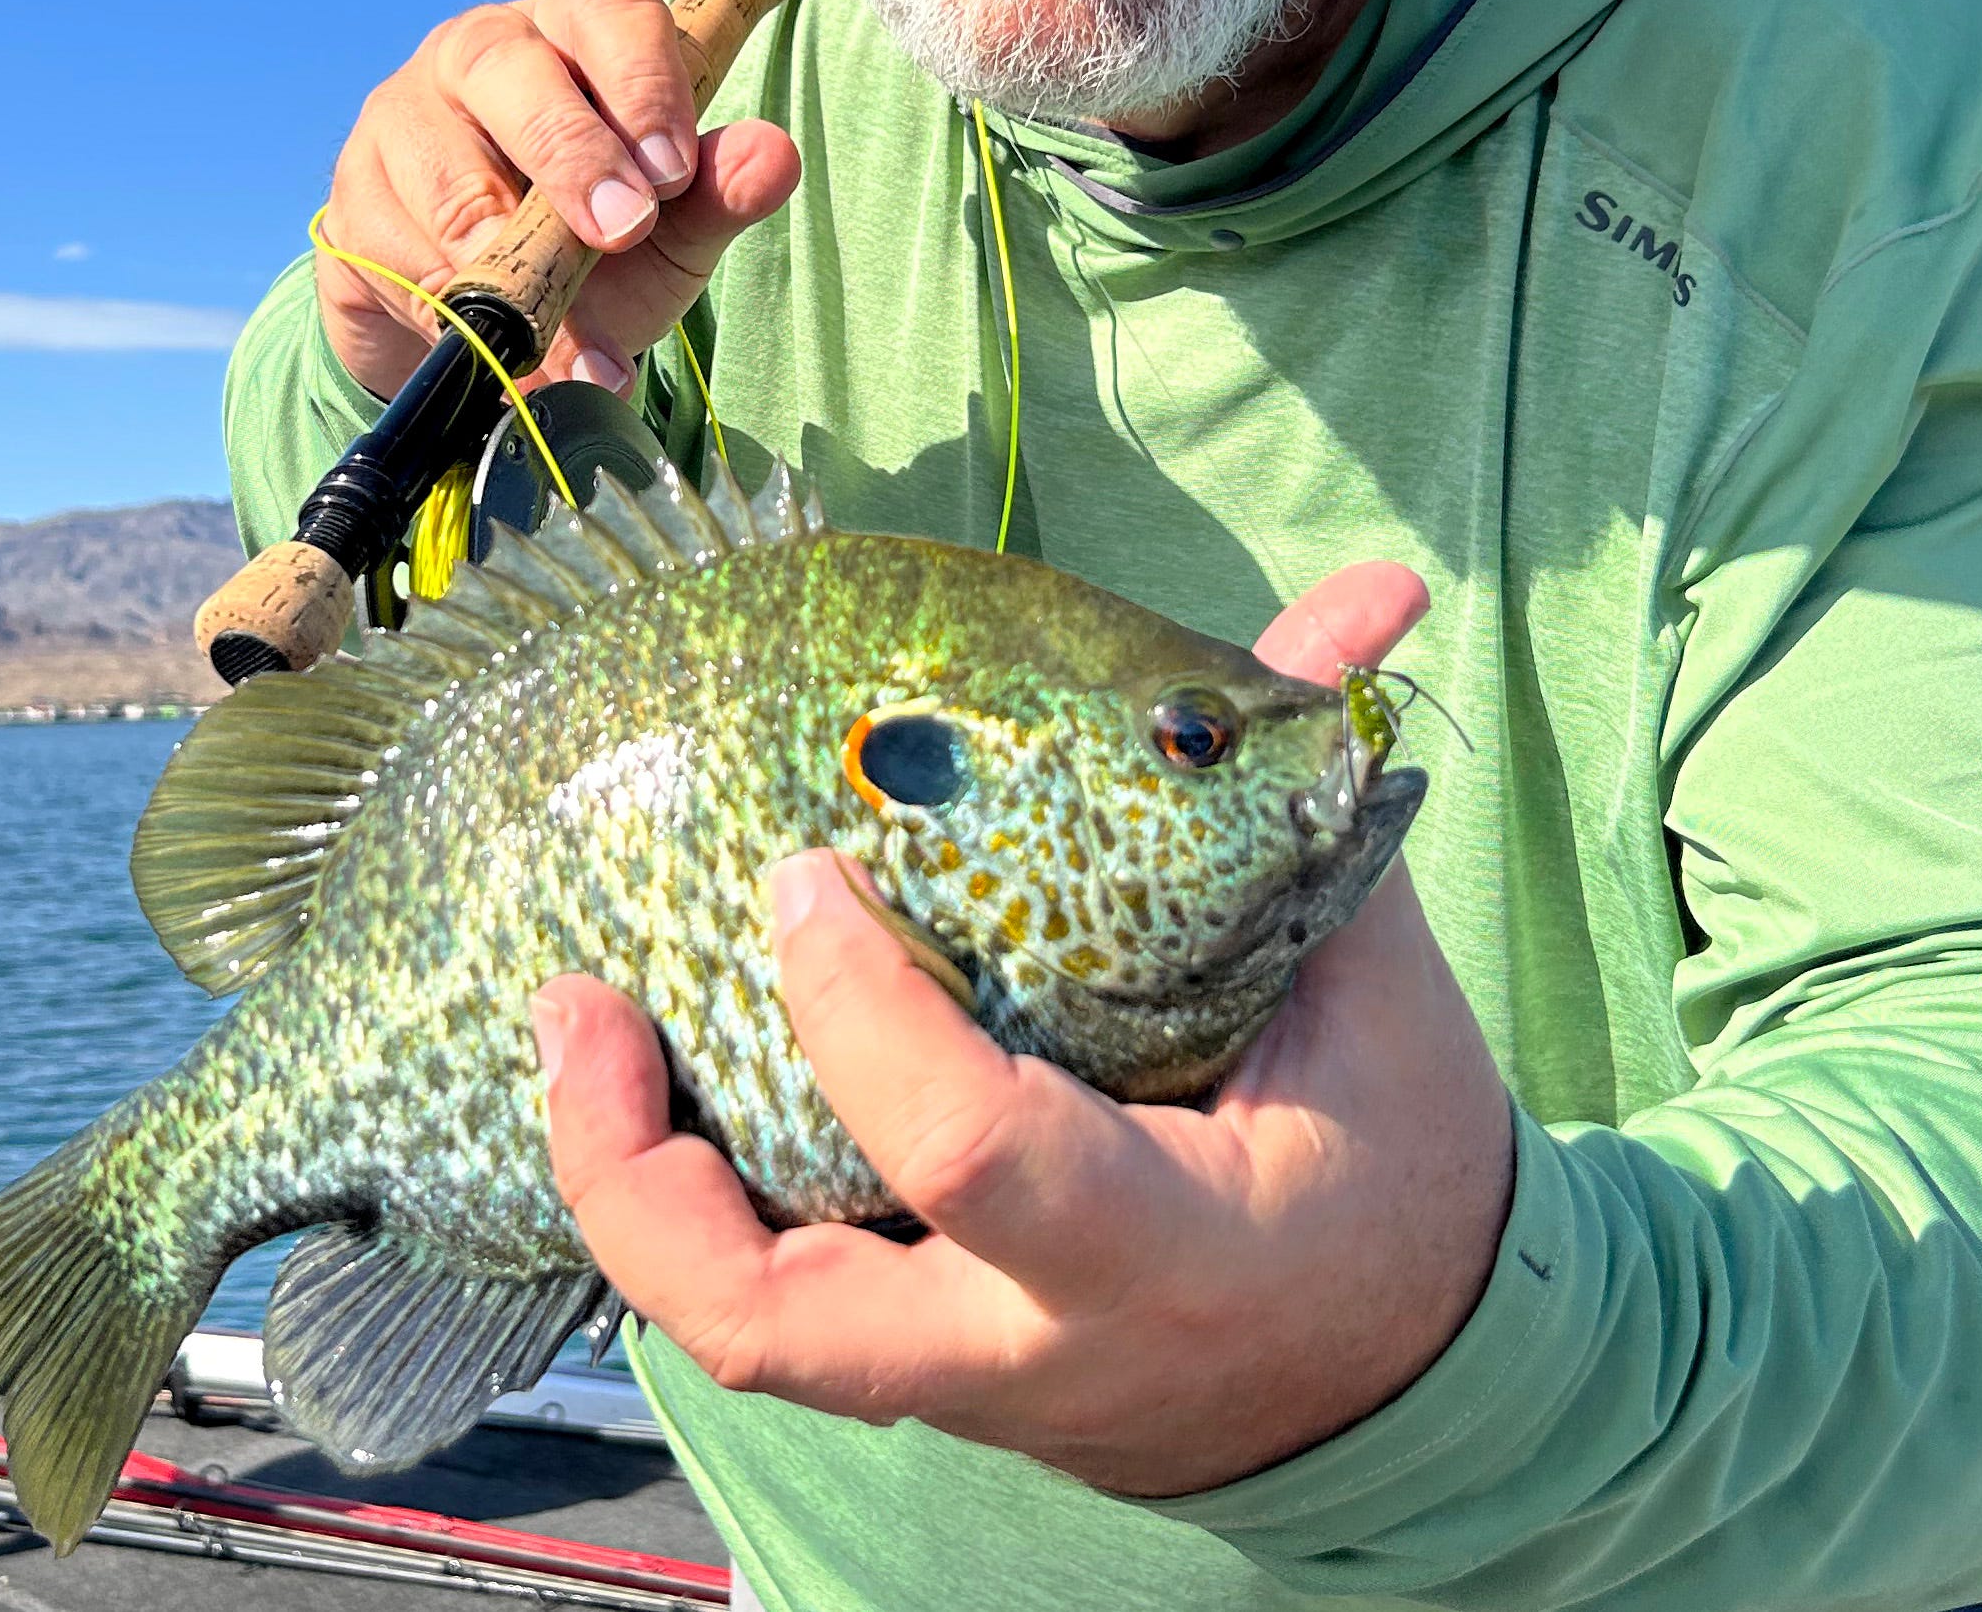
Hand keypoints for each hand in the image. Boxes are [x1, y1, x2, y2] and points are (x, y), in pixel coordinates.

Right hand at [320, 0, 802, 398]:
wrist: (484, 313)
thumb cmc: (592, 241)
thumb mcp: (672, 225)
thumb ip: (719, 192)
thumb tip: (774, 156)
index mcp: (574, 31)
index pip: (610, 16)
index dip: (644, 87)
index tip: (673, 172)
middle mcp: (481, 50)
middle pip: (508, 69)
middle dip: (570, 157)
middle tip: (621, 235)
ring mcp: (404, 115)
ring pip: (446, 174)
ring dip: (511, 268)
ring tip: (571, 342)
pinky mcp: (353, 196)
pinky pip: (396, 252)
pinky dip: (456, 316)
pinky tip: (506, 358)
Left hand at [534, 561, 1513, 1497]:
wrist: (1406, 1384)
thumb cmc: (1389, 1167)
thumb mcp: (1381, 996)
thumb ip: (1327, 799)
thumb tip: (1366, 597)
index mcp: (1160, 1245)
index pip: (968, 1154)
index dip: (863, 1012)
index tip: (804, 873)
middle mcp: (1029, 1342)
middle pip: (773, 1325)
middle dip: (636, 1174)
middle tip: (582, 1001)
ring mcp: (959, 1375)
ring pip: (737, 1334)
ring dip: (622, 1190)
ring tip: (576, 1025)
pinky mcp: (921, 1366)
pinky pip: (763, 1305)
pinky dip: (681, 1198)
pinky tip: (650, 1073)